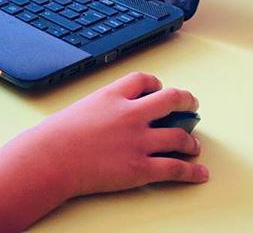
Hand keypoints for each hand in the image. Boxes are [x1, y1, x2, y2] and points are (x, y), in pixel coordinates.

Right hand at [18, 72, 207, 200]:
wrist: (52, 158)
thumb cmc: (57, 135)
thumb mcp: (80, 108)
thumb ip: (101, 108)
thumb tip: (109, 117)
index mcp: (112, 96)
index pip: (144, 80)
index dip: (156, 84)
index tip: (160, 89)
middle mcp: (131, 115)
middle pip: (171, 100)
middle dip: (186, 102)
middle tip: (191, 106)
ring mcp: (138, 141)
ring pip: (179, 136)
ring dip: (191, 141)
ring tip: (194, 145)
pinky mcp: (141, 168)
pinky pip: (175, 169)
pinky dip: (192, 172)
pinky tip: (200, 172)